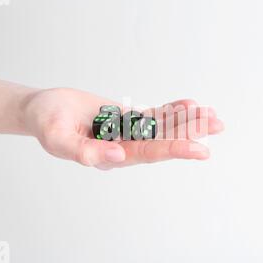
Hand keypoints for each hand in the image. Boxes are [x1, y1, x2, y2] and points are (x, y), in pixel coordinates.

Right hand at [23, 88, 223, 169]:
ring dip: (187, 122)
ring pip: (162, 127)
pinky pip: (153, 115)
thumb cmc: (46, 123)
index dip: (174, 150)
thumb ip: (84, 152)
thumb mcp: (57, 138)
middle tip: (218, 125)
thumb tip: (118, 157)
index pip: (148, 153)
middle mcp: (124, 147)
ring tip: (213, 115)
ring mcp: (127, 133)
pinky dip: (171, 110)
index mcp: (110, 156)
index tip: (200, 149)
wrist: (44, 109)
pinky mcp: (126, 119)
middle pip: (162, 140)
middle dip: (190, 133)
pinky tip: (190, 105)